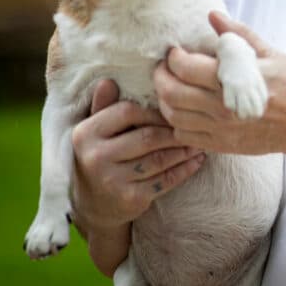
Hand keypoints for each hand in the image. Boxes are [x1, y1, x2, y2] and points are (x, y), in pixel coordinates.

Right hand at [70, 79, 205, 230]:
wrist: (92, 205)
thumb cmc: (100, 156)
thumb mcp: (95, 131)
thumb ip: (104, 107)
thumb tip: (108, 81)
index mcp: (86, 134)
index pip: (127, 111)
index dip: (153, 110)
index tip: (171, 110)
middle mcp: (96, 157)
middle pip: (148, 137)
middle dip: (175, 131)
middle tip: (196, 124)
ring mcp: (113, 181)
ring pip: (160, 159)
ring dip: (185, 149)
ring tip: (200, 140)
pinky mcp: (131, 199)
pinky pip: (166, 180)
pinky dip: (186, 169)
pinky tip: (197, 160)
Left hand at [155, 11, 285, 154]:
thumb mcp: (270, 54)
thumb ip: (238, 35)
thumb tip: (214, 15)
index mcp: (232, 81)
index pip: (185, 68)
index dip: (174, 57)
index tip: (176, 51)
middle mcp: (221, 108)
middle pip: (171, 93)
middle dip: (161, 76)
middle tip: (165, 68)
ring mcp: (220, 129)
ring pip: (173, 116)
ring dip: (165, 100)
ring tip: (172, 87)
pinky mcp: (221, 144)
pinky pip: (185, 135)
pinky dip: (177, 122)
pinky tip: (185, 111)